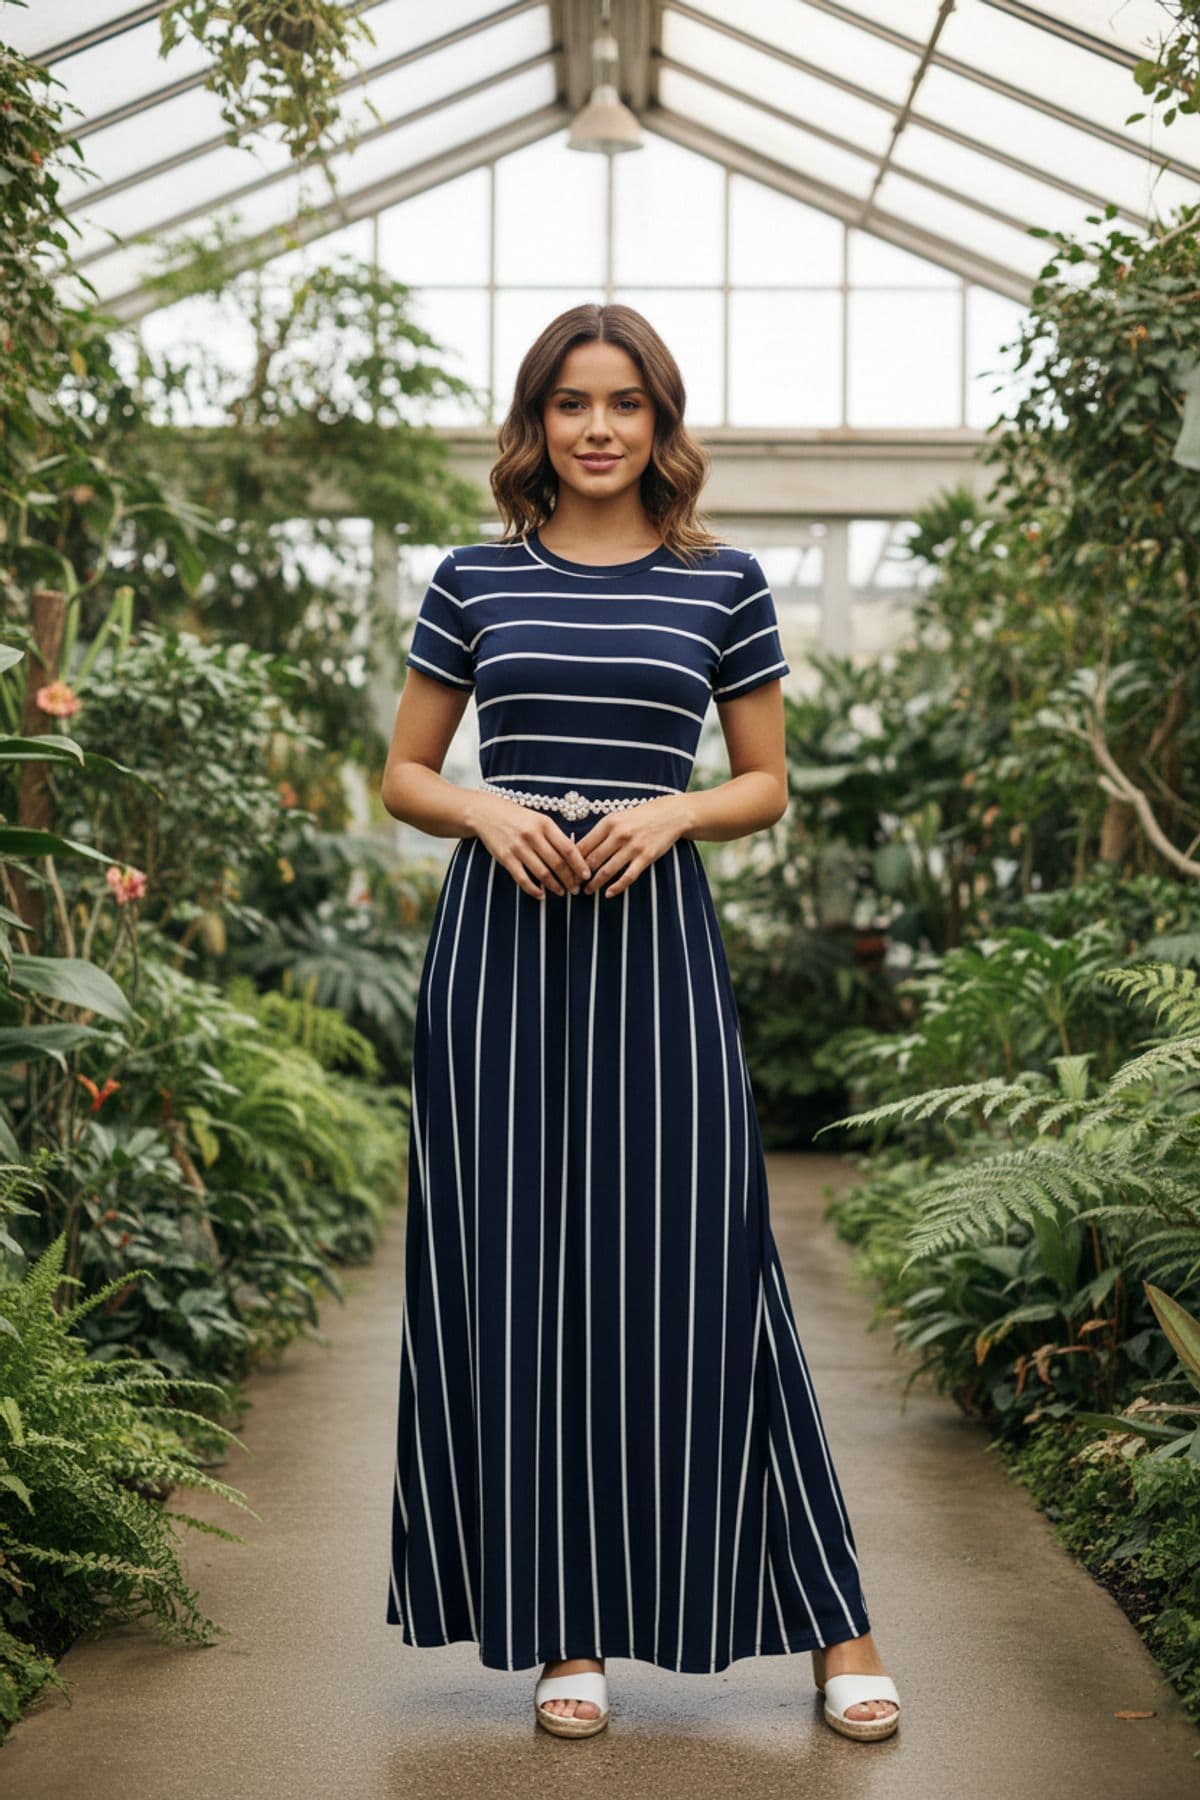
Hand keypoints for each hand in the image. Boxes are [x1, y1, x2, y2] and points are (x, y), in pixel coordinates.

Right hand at [471, 792, 591, 899]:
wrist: (487, 813)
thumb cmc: (518, 818)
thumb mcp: (539, 820)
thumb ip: (555, 837)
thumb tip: (574, 858)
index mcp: (545, 824)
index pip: (568, 848)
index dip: (579, 864)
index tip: (586, 875)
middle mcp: (532, 835)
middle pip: (557, 863)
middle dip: (570, 879)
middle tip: (576, 889)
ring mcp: (518, 848)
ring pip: (542, 873)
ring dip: (555, 886)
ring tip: (562, 892)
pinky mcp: (506, 858)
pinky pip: (523, 879)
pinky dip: (534, 890)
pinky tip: (541, 894)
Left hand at [575, 796, 690, 897]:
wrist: (670, 815)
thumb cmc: (640, 816)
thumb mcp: (618, 817)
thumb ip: (601, 832)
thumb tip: (580, 849)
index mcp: (608, 823)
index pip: (584, 845)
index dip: (572, 861)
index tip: (566, 871)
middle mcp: (619, 834)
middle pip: (592, 860)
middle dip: (580, 875)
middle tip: (573, 885)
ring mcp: (633, 847)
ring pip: (607, 870)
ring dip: (595, 884)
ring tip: (587, 891)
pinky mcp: (646, 857)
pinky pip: (628, 876)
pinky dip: (616, 887)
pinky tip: (609, 894)